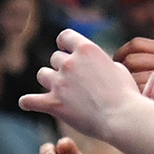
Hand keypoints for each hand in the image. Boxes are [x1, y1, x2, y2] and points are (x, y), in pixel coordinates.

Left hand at [20, 28, 140, 137]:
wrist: (122, 117)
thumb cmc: (126, 95)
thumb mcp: (118, 68)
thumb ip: (100, 63)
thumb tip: (95, 67)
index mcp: (86, 49)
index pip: (65, 36)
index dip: (64, 43)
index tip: (65, 49)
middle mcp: (70, 62)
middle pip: (55, 58)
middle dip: (62, 68)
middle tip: (73, 81)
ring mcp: (60, 82)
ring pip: (42, 74)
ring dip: (49, 80)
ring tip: (58, 91)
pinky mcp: (54, 103)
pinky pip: (31, 100)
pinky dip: (28, 102)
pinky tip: (27, 103)